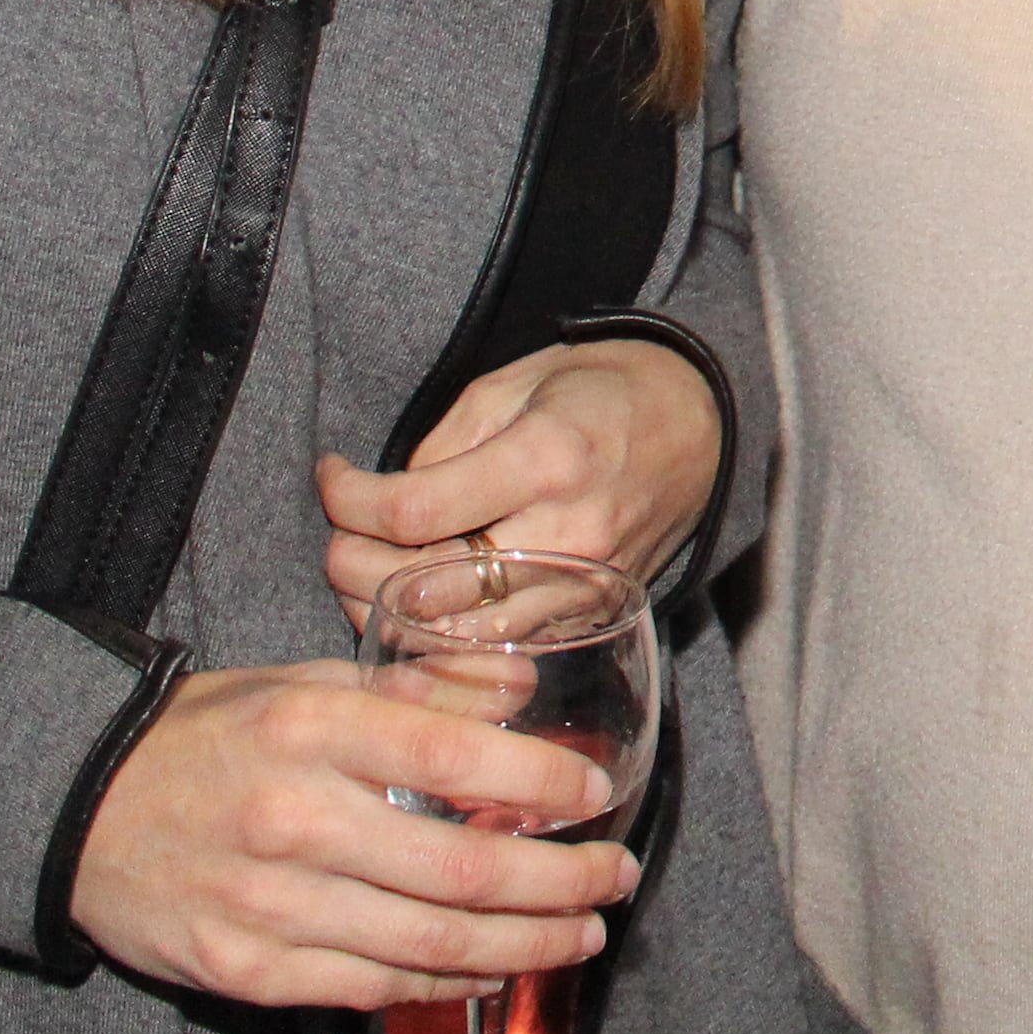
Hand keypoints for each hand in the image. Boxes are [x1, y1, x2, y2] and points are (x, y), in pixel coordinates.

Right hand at [65, 661, 636, 1013]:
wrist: (77, 804)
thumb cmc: (210, 735)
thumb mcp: (306, 681)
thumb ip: (416, 684)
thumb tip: (520, 685)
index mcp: (312, 727)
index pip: (453, 754)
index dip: (540, 780)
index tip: (597, 794)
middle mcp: (294, 818)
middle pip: (460, 866)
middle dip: (559, 883)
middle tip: (614, 880)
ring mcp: (268, 903)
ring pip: (428, 939)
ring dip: (522, 943)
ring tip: (579, 932)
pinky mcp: (245, 967)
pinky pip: (369, 983)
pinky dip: (443, 980)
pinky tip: (492, 968)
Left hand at [322, 339, 720, 626]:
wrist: (700, 424)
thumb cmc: (602, 390)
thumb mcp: (514, 384)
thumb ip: (441, 446)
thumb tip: (382, 506)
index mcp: (547, 460)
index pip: (414, 513)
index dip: (350, 501)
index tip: (332, 476)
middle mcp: (567, 536)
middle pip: (424, 588)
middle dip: (352, 563)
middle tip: (339, 531)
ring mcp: (581, 588)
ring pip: (451, 636)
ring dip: (387, 609)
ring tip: (367, 568)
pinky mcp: (586, 619)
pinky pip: (493, 650)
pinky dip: (439, 636)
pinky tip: (415, 600)